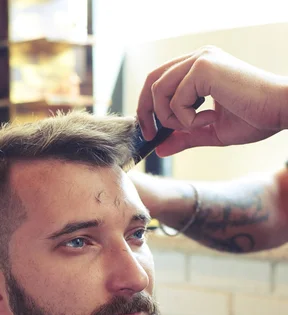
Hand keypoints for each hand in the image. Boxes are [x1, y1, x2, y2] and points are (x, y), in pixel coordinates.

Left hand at [137, 46, 287, 155]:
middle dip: (146, 111)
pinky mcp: (204, 67)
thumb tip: (159, 149)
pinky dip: (188, 118)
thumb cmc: (253, 119)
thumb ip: (184, 137)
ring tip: (199, 124)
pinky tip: (212, 117)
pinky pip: (176, 99)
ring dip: (172, 117)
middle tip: (151, 136)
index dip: (148, 107)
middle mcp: (198, 58)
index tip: (150, 132)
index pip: (160, 80)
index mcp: (199, 68)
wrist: (278, 112)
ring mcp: (200, 59)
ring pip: (159, 90)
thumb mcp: (209, 132)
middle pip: (152, 81)